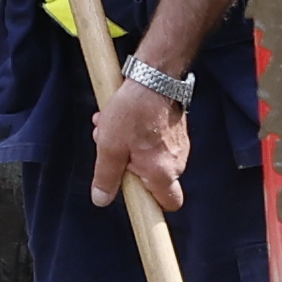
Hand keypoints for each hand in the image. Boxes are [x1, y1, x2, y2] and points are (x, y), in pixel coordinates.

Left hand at [87, 58, 193, 214]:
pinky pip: (157, 143)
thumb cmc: (133, 112)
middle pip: (154, 179)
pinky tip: (126, 119)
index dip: (151, 203)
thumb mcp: (110, 147)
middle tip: (112, 149)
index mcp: (162, 173)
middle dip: (131, 167)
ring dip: (131, 149)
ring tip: (113, 128)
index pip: (169, 204)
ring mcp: (180, 146)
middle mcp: (177, 163)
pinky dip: (140, 136)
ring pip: (152, 158)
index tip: (132, 190)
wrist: (155, 77)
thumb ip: (106, 176)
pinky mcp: (177, 130)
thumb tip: (101, 200)